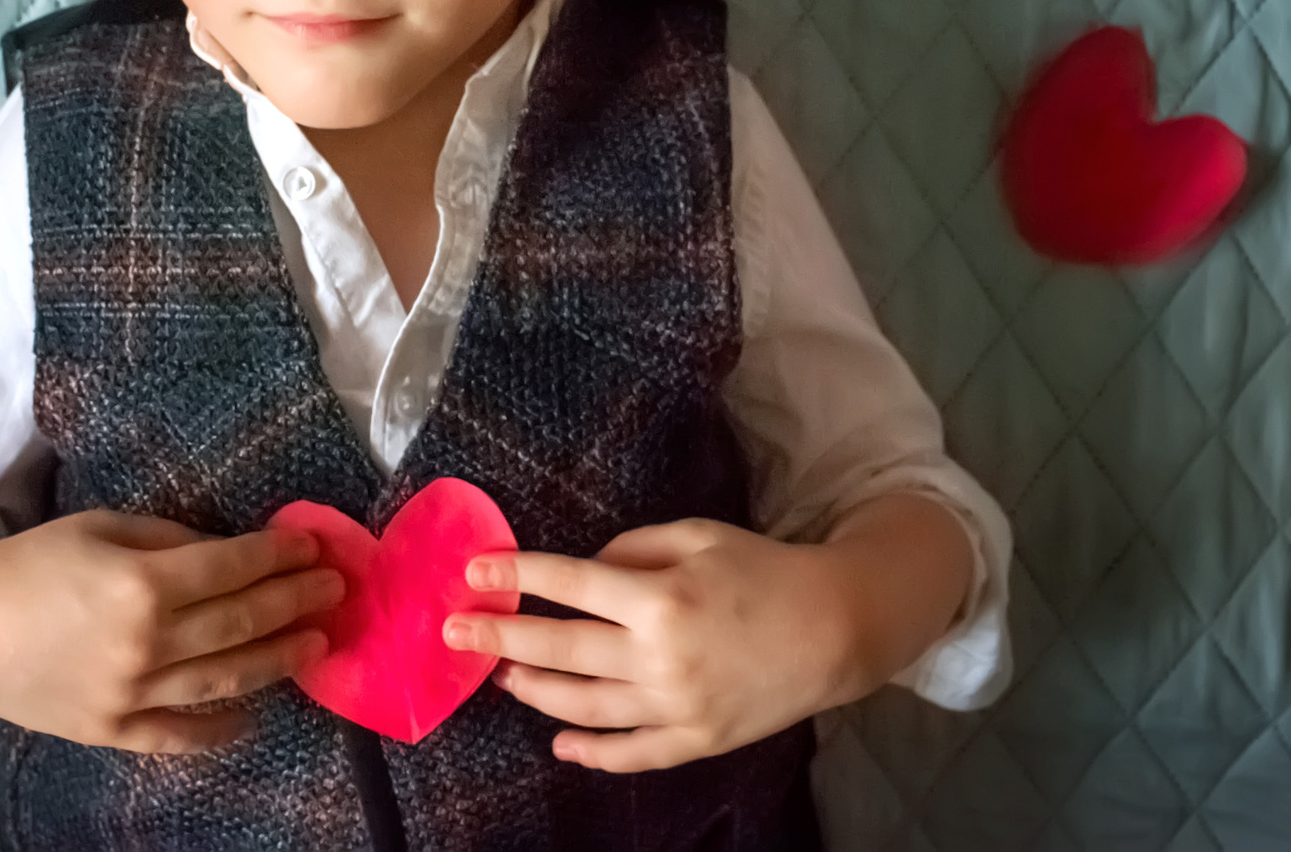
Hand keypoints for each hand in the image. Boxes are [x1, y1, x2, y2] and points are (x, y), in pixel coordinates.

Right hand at [0, 507, 346, 754]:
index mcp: (141, 583)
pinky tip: (255, 712)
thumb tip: (229, 550)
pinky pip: (180, 735)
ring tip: (317, 642)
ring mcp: (130, 695)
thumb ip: (168, 538)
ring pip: (225, 681)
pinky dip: (222, 727)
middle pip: (241, 622)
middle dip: (297, 601)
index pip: (232, 567)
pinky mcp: (111, 732)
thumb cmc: (30, 562)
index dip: (280, 553)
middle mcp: (144, 643)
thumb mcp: (101, 527)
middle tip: (337, 588)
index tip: (315, 544)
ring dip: (280, 660)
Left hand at [439, 517, 853, 772]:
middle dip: (500, 638)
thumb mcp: (698, 536)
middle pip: (561, 649)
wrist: (835, 628)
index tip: (472, 573)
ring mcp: (675, 707)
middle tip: (455, 632)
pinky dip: (591, 753)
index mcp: (660, 598)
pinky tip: (559, 743)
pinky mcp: (694, 740)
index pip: (569, 585)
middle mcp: (659, 657)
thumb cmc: (764, 570)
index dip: (516, 576)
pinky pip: (630, 755)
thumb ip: (633, 549)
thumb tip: (581, 571)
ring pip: (583, 707)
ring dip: (534, 691)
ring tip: (501, 675)